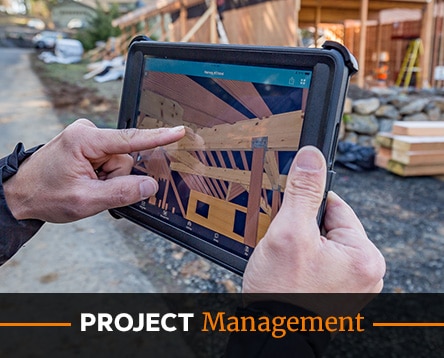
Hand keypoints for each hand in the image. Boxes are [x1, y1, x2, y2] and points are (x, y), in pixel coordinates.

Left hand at [3, 119, 184, 222]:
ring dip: (108, 179)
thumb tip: (149, 185)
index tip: (178, 131)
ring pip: (119, 162)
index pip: (130, 139)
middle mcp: (87, 133)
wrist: (19, 195)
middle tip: (93, 189)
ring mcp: (87, 138)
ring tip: (86, 186)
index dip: (157, 137)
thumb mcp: (85, 201)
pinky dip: (103, 175)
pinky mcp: (88, 145)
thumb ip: (121, 193)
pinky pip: (110, 161)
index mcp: (84, 140)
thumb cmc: (44, 195)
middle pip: (125, 158)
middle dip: (115, 178)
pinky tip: (87, 181)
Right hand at [243, 146, 384, 294]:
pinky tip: (289, 270)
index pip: (336, 206)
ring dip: (300, 243)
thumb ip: (303, 192)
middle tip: (284, 245)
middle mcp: (366, 270)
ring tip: (285, 261)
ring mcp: (352, 283)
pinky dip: (303, 259)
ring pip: (321, 242)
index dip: (306, 206)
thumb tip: (312, 156)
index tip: (289, 216)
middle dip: (302, 228)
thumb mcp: (289, 233)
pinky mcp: (338, 290)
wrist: (271, 335)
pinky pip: (321, 260)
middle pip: (328, 225)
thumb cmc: (281, 294)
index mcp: (364, 255)